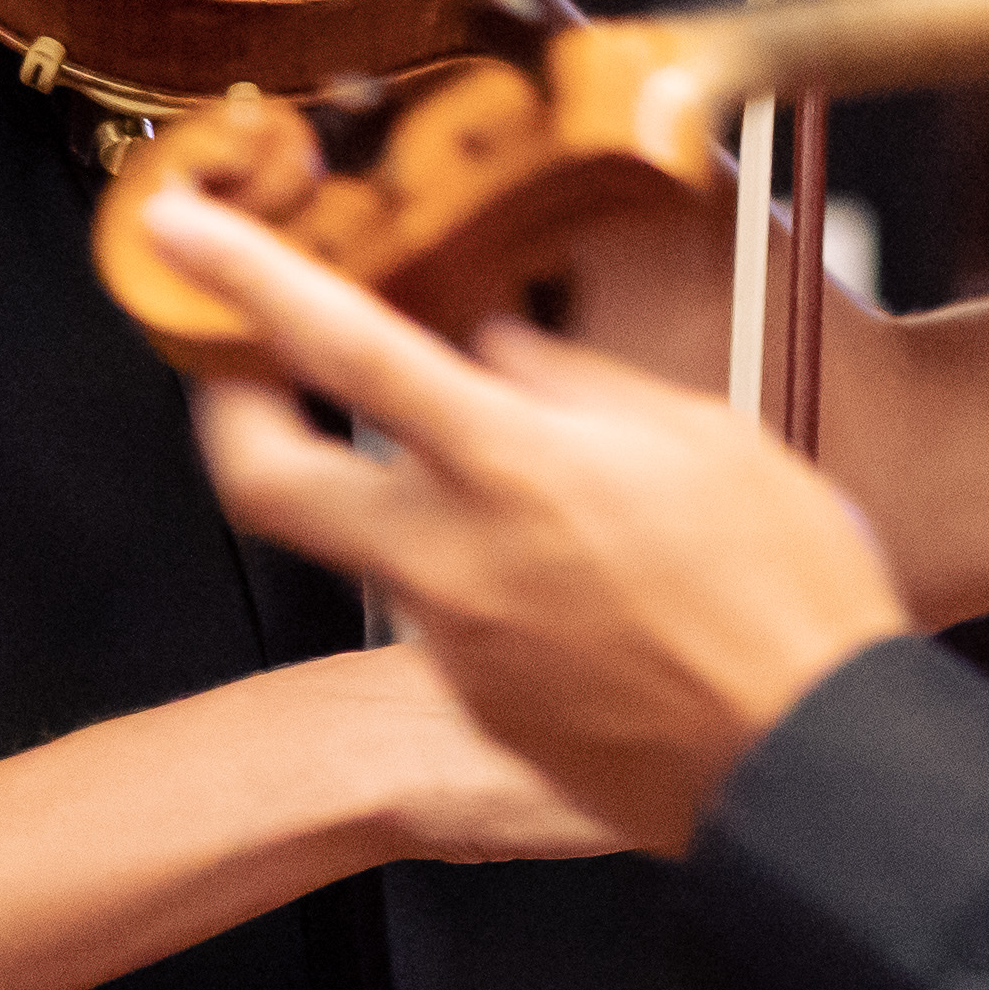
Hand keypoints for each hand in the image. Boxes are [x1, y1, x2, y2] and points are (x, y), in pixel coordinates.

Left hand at [153, 188, 912, 854]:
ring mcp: (456, 644)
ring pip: (370, 545)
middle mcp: (455, 560)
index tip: (180, 227)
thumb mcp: (702, 439)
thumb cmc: (787, 598)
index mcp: (511, 468)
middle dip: (230, 411)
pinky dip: (479, 573)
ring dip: (403, 497)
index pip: (340, 345)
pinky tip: (566, 572)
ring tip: (512, 479)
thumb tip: (500, 350)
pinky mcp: (483, 704)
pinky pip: (447, 614)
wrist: (809, 763)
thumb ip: (573, 384)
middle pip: (264, 479)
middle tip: (245, 366)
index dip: (242, 273)